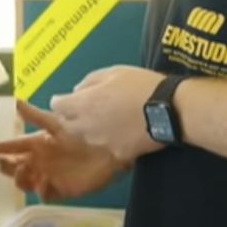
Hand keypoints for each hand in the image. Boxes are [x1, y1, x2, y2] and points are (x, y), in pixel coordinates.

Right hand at [0, 101, 123, 200]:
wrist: (109, 147)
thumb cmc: (80, 133)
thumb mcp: (55, 122)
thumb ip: (35, 115)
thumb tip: (16, 102)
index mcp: (37, 144)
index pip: (13, 146)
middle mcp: (40, 161)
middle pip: (15, 166)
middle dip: (6, 166)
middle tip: (1, 163)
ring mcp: (50, 175)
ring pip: (27, 181)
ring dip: (20, 179)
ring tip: (22, 172)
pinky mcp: (64, 189)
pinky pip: (47, 194)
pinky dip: (42, 192)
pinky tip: (43, 185)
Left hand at [49, 65, 166, 162]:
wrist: (169, 109)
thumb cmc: (140, 85)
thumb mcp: (113, 72)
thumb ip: (89, 81)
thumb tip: (78, 90)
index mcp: (83, 103)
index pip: (56, 106)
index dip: (62, 101)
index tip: (70, 99)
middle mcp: (87, 126)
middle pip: (67, 125)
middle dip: (72, 118)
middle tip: (88, 110)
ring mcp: (102, 142)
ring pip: (86, 138)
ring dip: (90, 130)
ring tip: (107, 121)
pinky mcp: (118, 154)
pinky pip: (107, 147)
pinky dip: (110, 141)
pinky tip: (122, 133)